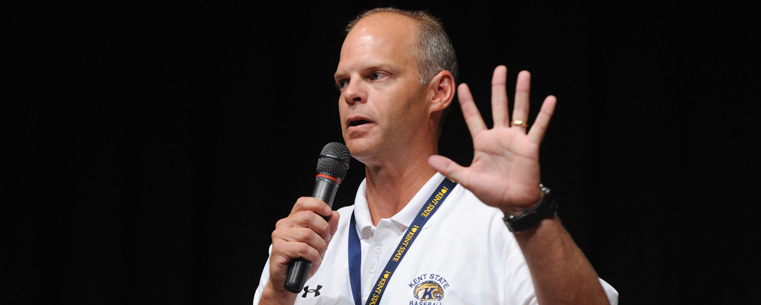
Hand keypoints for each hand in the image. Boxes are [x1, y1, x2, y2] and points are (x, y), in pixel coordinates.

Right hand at [263, 197, 338, 299]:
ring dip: (319, 246)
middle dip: (323, 229)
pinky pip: (303, 248)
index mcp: (292, 220)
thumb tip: (334, 214)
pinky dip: (313, 255)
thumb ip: (327, 229)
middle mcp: (284, 225)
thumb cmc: (302, 261)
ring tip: (318, 253)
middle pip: (308, 217)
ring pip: (307, 234)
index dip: (318, 205)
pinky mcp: (278, 249)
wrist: (288, 281)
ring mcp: (279, 236)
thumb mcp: (319, 243)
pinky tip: (312, 259)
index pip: (303, 203)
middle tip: (325, 240)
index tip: (328, 212)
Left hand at [428, 65, 555, 214]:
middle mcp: (499, 136)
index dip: (468, 102)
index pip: (473, 117)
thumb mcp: (467, 179)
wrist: (513, 204)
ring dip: (521, 93)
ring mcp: (516, 139)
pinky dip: (544, 114)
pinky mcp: (529, 147)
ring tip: (523, 75)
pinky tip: (550, 100)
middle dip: (499, 87)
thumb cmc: (492, 192)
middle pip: (498, 106)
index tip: (462, 86)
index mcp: (483, 142)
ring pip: (519, 111)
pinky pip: (538, 127)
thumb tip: (429, 160)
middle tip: (500, 69)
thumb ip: (450, 168)